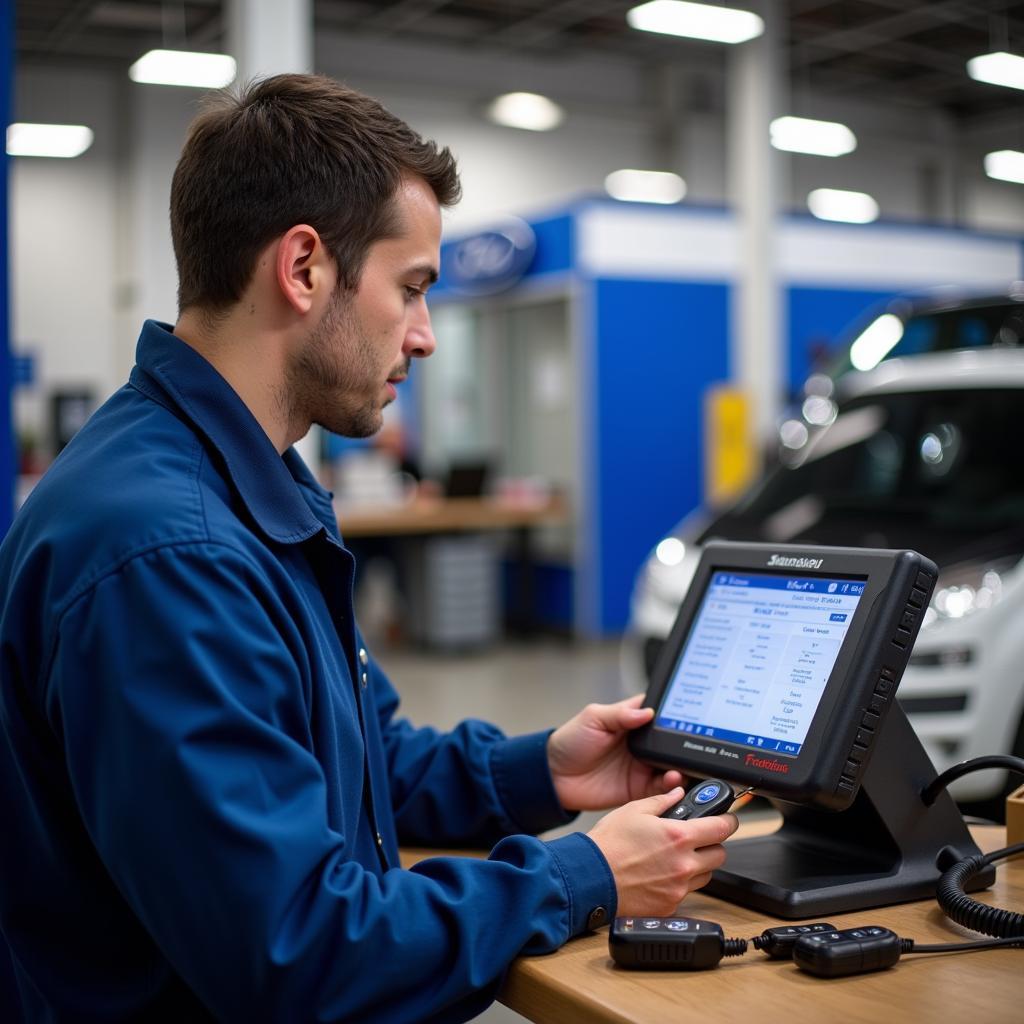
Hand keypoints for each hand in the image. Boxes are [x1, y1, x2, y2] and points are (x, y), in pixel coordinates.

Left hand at [547, 695, 683, 811]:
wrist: (554, 777)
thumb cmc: (570, 742)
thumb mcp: (593, 718)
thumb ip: (620, 714)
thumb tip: (647, 712)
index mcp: (632, 722)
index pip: (661, 715)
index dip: (676, 716)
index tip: (690, 718)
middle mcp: (642, 745)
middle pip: (673, 744)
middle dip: (684, 746)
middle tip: (691, 748)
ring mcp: (642, 767)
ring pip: (673, 767)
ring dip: (681, 768)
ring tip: (678, 769)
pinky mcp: (639, 790)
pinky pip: (662, 790)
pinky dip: (671, 788)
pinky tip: (672, 782)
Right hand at [587, 788, 738, 915]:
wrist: (591, 878)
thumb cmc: (608, 844)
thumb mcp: (633, 810)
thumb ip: (661, 800)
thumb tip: (677, 793)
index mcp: (678, 836)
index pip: (722, 828)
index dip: (728, 821)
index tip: (727, 819)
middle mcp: (683, 865)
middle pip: (720, 855)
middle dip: (712, 845)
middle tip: (697, 839)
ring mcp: (678, 889)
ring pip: (706, 876)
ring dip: (698, 866)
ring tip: (675, 857)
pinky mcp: (669, 906)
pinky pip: (686, 893)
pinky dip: (680, 884)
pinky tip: (661, 875)